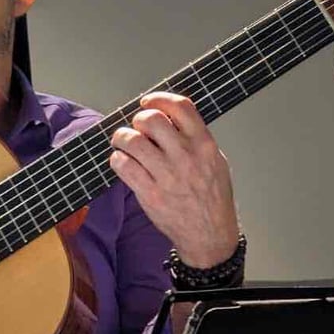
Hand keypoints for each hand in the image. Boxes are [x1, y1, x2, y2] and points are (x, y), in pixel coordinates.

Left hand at [109, 92, 239, 266]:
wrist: (210, 235)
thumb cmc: (212, 197)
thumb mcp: (216, 161)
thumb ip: (195, 138)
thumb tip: (168, 117)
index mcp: (204, 145)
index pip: (180, 106)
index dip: (158, 98)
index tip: (148, 102)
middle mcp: (185, 156)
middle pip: (150, 119)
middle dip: (138, 119)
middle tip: (136, 128)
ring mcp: (167, 175)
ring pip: (131, 140)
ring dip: (122, 137)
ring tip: (123, 142)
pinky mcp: (150, 194)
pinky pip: (122, 165)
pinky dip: (118, 159)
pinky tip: (123, 163)